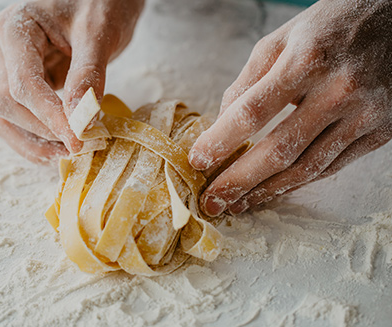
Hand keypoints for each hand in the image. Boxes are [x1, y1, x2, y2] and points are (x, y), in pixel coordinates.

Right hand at [0, 0, 143, 163]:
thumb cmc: (101, 1)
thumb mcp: (99, 32)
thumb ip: (88, 74)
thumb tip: (79, 120)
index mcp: (15, 29)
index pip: (23, 85)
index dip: (49, 117)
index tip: (78, 139)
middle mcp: (5, 50)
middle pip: (6, 105)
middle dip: (42, 131)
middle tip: (81, 146)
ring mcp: (12, 68)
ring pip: (4, 117)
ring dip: (34, 142)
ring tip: (70, 153)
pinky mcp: (26, 84)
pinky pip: (20, 118)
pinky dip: (38, 137)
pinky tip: (62, 146)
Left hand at [189, 0, 391, 215]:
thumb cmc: (329, 26)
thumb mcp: (280, 40)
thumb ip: (247, 82)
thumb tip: (220, 124)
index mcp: (306, 61)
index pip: (252, 112)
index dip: (221, 141)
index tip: (198, 160)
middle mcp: (338, 90)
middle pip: (279, 150)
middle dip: (239, 181)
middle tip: (212, 200)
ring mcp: (364, 114)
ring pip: (307, 167)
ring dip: (267, 191)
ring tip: (238, 204)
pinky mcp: (381, 131)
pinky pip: (333, 166)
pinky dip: (299, 183)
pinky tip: (273, 191)